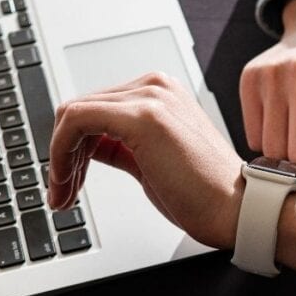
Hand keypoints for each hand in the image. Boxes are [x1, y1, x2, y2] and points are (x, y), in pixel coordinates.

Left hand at [48, 72, 243, 249]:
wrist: (237, 209)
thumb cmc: (205, 194)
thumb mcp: (151, 162)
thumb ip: (120, 147)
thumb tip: (84, 148)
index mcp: (161, 93)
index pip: (96, 107)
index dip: (72, 145)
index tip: (68, 179)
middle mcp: (155, 87)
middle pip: (80, 108)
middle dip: (61, 153)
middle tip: (60, 192)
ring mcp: (150, 97)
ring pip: (73, 113)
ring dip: (58, 157)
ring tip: (63, 194)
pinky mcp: (142, 116)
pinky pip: (76, 120)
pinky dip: (60, 152)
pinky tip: (68, 181)